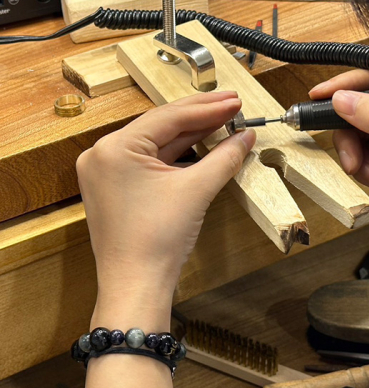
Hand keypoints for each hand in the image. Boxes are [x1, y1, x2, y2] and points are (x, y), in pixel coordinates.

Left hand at [76, 91, 255, 308]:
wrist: (137, 287)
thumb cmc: (157, 240)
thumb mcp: (196, 190)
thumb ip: (225, 157)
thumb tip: (246, 136)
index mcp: (114, 148)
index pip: (168, 117)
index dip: (207, 108)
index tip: (234, 101)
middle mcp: (104, 154)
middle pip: (161, 126)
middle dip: (199, 116)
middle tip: (230, 103)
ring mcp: (108, 171)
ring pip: (157, 143)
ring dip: (191, 134)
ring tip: (222, 120)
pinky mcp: (117, 187)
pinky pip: (151, 161)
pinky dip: (178, 154)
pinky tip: (202, 144)